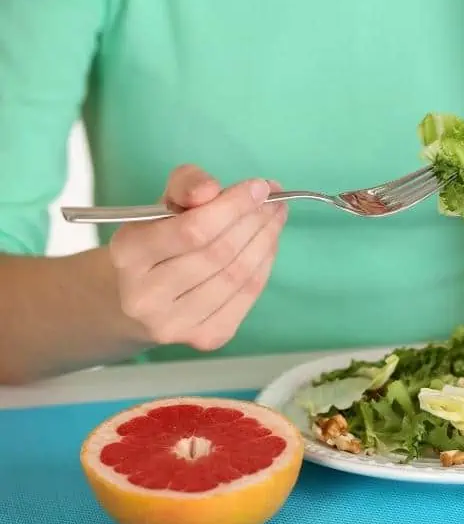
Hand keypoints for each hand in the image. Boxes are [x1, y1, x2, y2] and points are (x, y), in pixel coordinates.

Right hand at [109, 164, 286, 350]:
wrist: (140, 299)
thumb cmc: (157, 242)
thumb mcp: (162, 205)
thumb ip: (185, 185)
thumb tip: (212, 188)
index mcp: (128, 254)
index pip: (193, 230)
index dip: (234, 206)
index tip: (260, 187)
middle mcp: (146, 296)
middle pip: (219, 253)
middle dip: (255, 221)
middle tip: (275, 201)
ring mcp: (176, 324)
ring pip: (237, 276)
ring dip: (265, 241)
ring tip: (276, 217)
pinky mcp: (205, 338)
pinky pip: (247, 296)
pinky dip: (264, 265)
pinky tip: (268, 245)